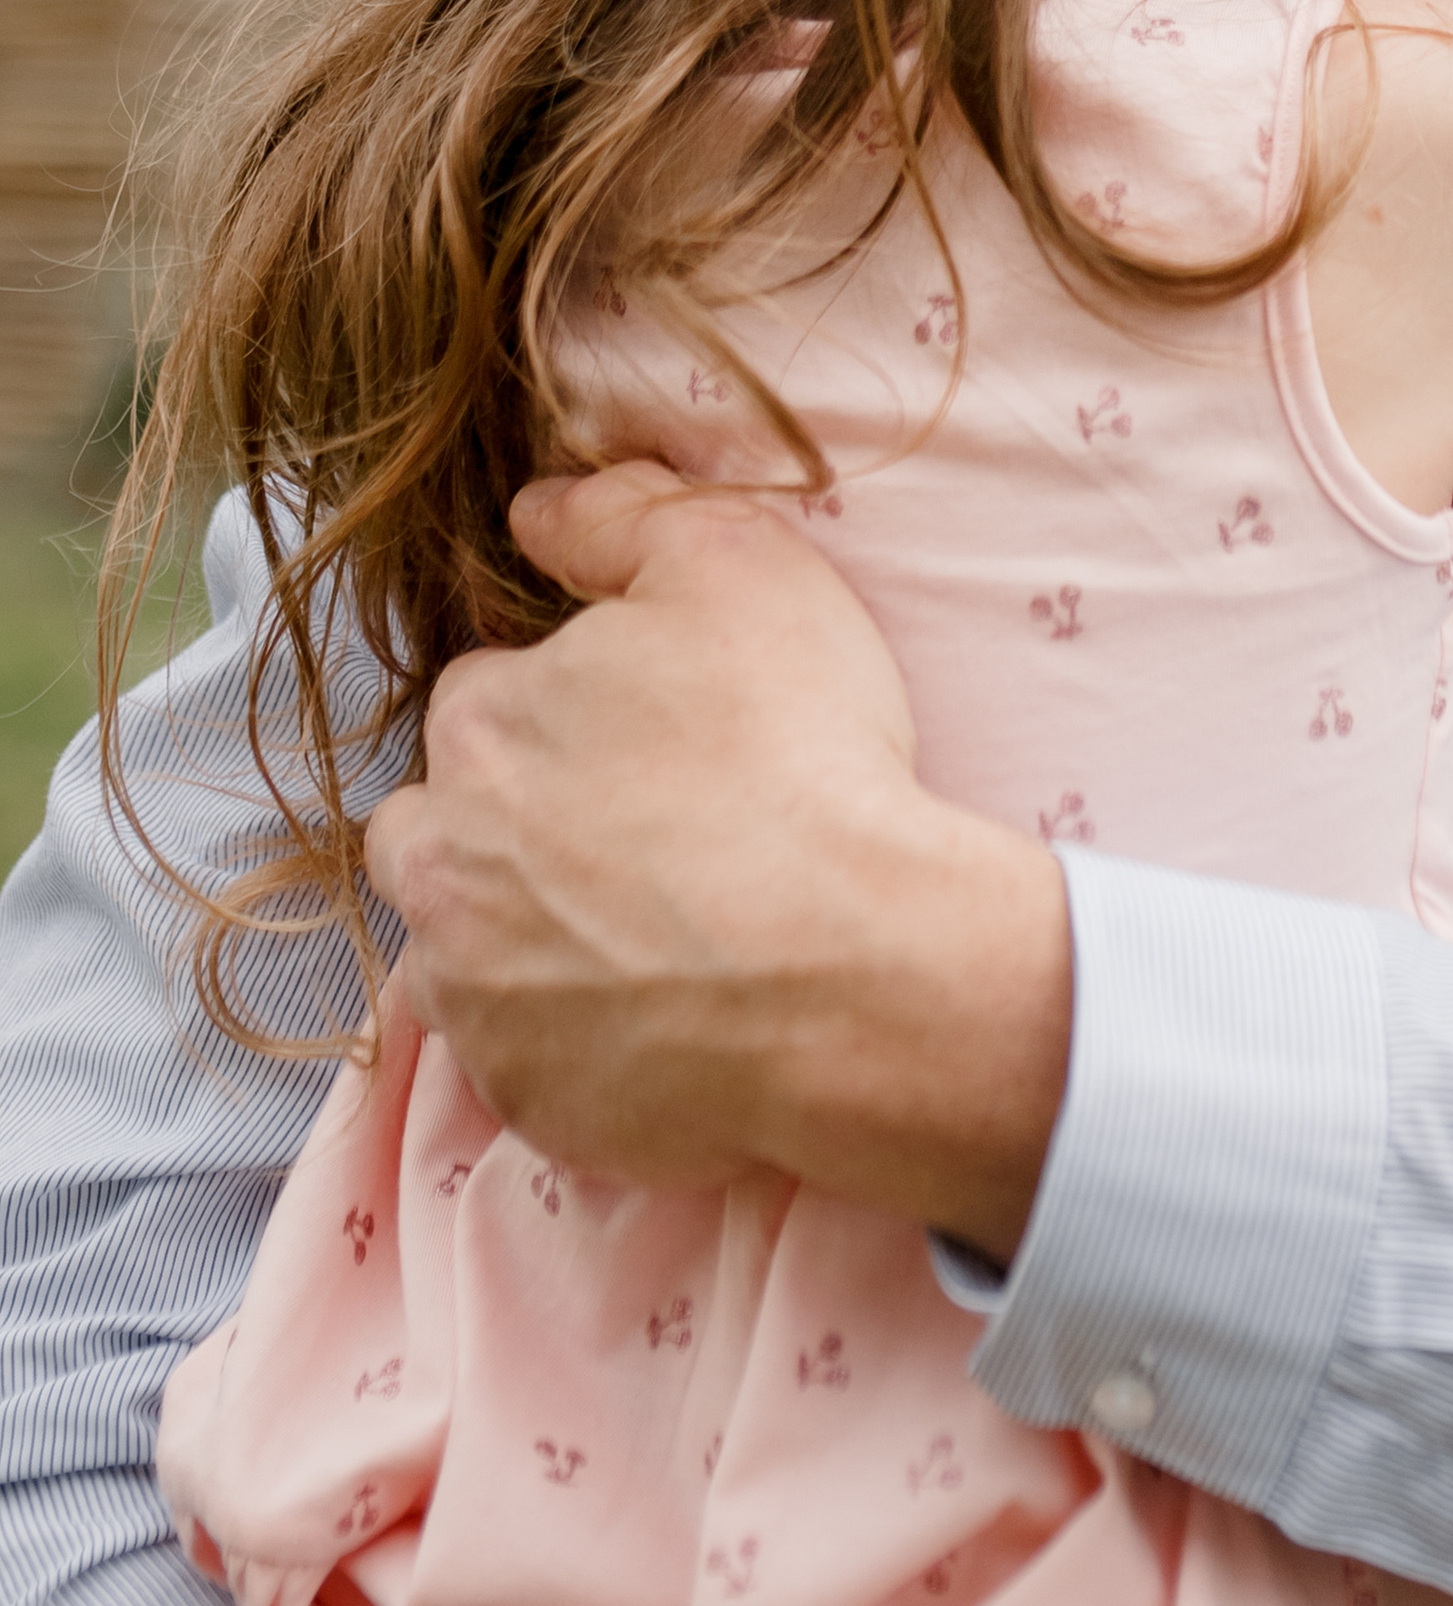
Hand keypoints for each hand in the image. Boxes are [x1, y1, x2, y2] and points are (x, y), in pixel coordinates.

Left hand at [364, 464, 1071, 1254]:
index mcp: (482, 725)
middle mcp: (442, 859)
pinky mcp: (526, 1099)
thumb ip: (622, 515)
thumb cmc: (806, 754)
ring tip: (646, 933)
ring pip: (467, 948)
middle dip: (517, 825)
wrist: (858, 971)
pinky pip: (528, 1061)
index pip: (492, 697)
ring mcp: (474, 993)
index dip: (577, 711)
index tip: (659, 740)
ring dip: (526, 934)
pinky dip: (578, 1039)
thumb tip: (535, 506)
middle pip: (447, 827)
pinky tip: (669, 1014)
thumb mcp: (740, 565)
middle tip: (647, 838)